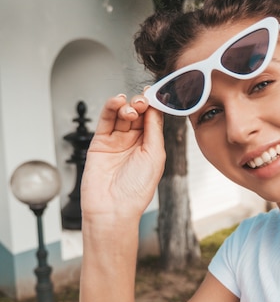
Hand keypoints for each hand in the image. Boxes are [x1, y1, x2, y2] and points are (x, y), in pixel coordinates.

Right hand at [81, 93, 164, 222]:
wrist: (112, 208)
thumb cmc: (136, 190)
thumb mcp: (155, 156)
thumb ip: (154, 131)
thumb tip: (155, 109)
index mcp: (151, 146)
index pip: (153, 120)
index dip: (155, 106)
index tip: (157, 93)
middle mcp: (134, 143)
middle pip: (138, 115)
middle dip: (141, 105)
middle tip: (143, 102)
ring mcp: (116, 141)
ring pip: (121, 115)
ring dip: (127, 106)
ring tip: (131, 106)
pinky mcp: (99, 142)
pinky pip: (105, 121)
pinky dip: (110, 108)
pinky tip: (117, 101)